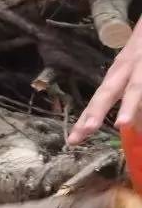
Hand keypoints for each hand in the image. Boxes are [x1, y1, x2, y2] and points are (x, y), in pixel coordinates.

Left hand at [69, 22, 141, 144]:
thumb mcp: (132, 68)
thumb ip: (127, 94)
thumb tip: (126, 125)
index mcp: (118, 72)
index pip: (99, 98)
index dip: (86, 118)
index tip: (72, 140)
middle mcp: (127, 67)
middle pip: (110, 90)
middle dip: (97, 111)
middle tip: (86, 130)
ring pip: (137, 86)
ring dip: (130, 105)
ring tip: (122, 124)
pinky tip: (139, 120)